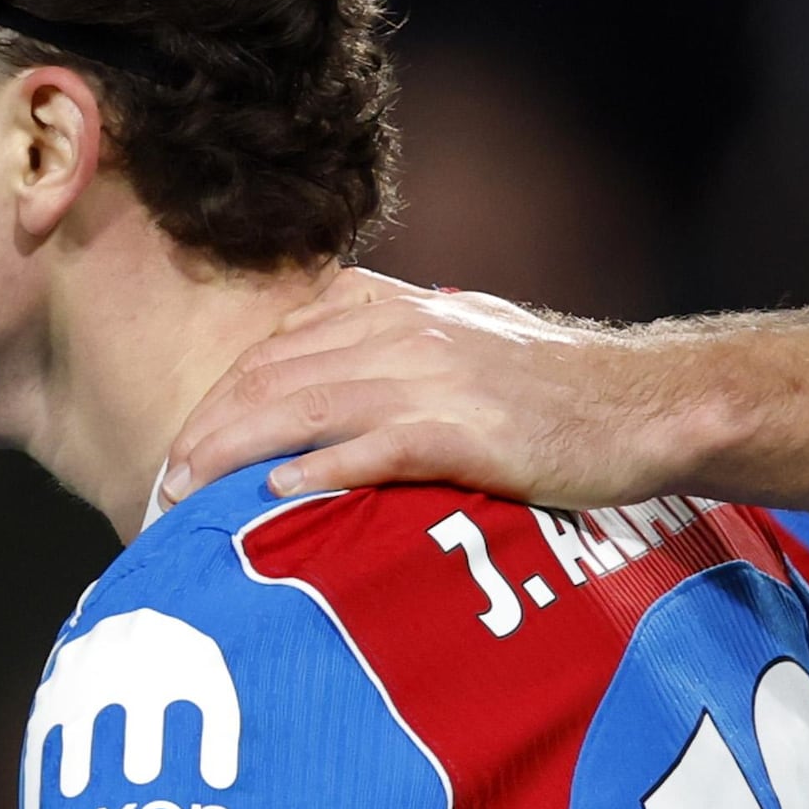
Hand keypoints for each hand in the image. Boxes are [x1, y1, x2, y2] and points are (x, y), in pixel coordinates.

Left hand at [159, 274, 685, 511]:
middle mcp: (401, 333)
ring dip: (231, 454)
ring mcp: (431, 377)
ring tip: (186, 496)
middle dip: (204, 432)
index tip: (178, 452)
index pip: (273, 349)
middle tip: (160, 487)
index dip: (216, 402)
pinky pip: (371, 447)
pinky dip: (316, 471)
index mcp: (392, 311)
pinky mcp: (464, 430)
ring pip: (301, 405)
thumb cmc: (557, 391)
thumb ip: (389, 357)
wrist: (648, 402)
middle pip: (269, 375)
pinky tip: (274, 497)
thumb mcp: (461, 347)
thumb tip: (318, 400)